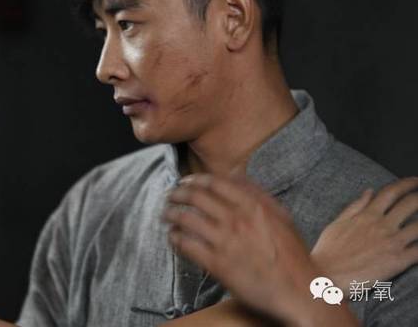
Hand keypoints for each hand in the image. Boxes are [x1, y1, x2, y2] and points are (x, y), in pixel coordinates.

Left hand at [164, 175, 355, 326]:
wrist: (299, 291)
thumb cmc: (291, 255)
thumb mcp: (280, 217)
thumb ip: (257, 194)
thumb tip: (235, 175)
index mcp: (253, 205)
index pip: (214, 183)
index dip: (194, 180)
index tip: (184, 182)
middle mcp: (237, 220)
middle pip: (196, 197)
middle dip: (177, 194)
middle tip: (170, 197)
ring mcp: (225, 242)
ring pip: (186, 219)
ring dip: (171, 215)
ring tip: (166, 216)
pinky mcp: (217, 264)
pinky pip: (186, 245)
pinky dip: (175, 239)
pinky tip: (173, 238)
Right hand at [311, 177, 417, 292]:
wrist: (327, 275)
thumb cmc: (328, 251)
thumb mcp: (337, 223)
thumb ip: (355, 206)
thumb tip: (370, 191)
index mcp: (367, 215)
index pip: (391, 192)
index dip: (407, 184)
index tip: (415, 181)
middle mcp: (382, 225)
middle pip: (410, 204)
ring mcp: (392, 243)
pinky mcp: (398, 261)